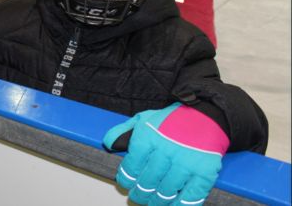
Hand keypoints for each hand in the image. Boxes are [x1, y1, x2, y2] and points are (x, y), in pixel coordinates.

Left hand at [103, 103, 228, 205]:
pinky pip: (190, 196)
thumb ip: (124, 131)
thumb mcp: (144, 119)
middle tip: (137, 196)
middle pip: (148, 181)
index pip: (132, 166)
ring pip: (166, 191)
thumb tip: (108, 144)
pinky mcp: (204, 172)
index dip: (126, 179)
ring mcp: (186, 162)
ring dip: (157, 201)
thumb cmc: (171, 120)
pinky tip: (173, 205)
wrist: (205, 117)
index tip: (125, 184)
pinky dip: (180, 205)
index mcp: (149, 137)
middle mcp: (166, 150)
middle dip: (140, 193)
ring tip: (152, 203)